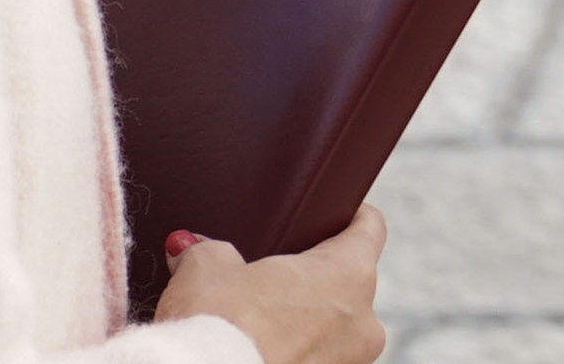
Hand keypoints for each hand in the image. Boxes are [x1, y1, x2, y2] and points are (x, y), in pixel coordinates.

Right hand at [153, 205, 384, 363]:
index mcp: (348, 274)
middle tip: (271, 279)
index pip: (370, 228)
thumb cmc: (216, 329)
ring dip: (304, 326)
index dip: (352, 216)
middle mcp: (362, 322)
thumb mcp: (206, 272)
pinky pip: (316, 363)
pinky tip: (259, 354)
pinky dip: (294, 357)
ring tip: (257, 325)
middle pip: (348, 284)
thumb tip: (193, 248)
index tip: (339, 215)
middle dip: (312, 281)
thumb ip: (209, 251)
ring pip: (334, 332)